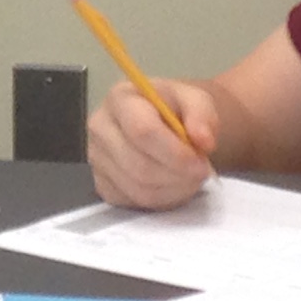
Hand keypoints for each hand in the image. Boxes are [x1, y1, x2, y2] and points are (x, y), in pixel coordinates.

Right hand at [86, 78, 220, 207]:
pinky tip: (173, 184)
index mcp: (121, 99)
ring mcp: (97, 159)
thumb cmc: (175, 110)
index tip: (201, 163)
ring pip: (138, 188)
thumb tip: (203, 140)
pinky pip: (135, 201)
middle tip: (201, 172)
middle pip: (139, 165)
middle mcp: (101, 128)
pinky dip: (162, 199)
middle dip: (177, 175)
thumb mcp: (195, 100)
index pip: (142, 131)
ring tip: (190, 177)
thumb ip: (202, 114)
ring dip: (173, 189)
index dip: (174, 153)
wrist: (163, 121)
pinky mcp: (102, 184)